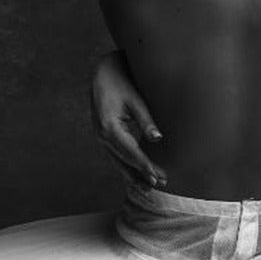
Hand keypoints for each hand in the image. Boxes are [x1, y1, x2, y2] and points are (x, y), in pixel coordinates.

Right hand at [90, 51, 167, 186]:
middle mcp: (102, 134)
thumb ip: (146, 120)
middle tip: (160, 183)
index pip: (130, 151)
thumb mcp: (135, 98)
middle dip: (141, 173)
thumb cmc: (121, 81)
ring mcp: (100, 136)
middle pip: (124, 160)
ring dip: (133, 174)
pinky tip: (136, 175)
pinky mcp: (104, 135)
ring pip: (118, 161)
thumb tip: (157, 139)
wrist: (102, 71)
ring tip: (148, 188)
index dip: (145, 165)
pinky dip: (126, 166)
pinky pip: (115, 155)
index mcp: (109, 126)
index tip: (158, 175)